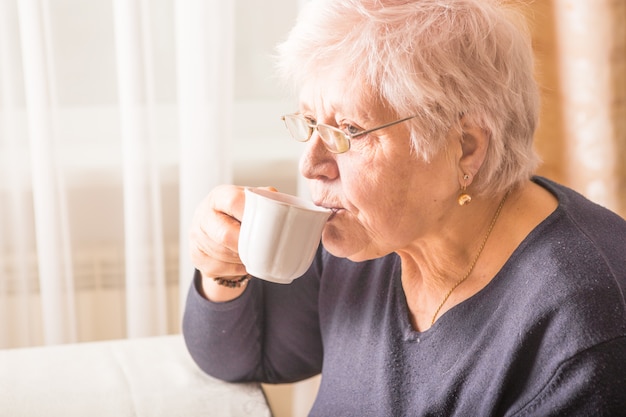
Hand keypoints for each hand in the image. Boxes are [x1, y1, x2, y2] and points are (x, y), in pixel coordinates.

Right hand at [189, 185, 275, 300]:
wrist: (221, 231)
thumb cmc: (242, 215)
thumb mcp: (254, 203)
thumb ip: (269, 200)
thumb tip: (291, 210)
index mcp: (220, 196)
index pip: (233, 201)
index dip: (249, 215)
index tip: (265, 226)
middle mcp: (203, 213)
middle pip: (224, 235)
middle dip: (245, 246)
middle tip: (262, 250)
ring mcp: (196, 235)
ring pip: (221, 255)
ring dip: (241, 259)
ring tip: (255, 257)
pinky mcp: (195, 255)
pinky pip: (217, 267)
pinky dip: (234, 269)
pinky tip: (243, 264)